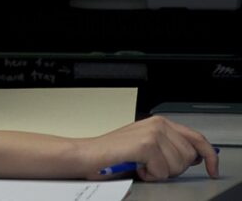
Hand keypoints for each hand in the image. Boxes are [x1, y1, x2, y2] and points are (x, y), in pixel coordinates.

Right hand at [81, 116, 218, 180]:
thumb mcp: (146, 147)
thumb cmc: (112, 155)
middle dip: (173, 169)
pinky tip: (136, 168)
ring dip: (160, 173)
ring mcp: (153, 133)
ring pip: (177, 166)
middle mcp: (159, 124)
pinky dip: (150, 175)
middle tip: (151, 166)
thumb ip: (170, 146)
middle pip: (189, 157)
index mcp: (160, 123)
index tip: (212, 169)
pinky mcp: (146, 145)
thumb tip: (195, 156)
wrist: (86, 155)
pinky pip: (162, 171)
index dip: (209, 156)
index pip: (197, 138)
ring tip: (141, 166)